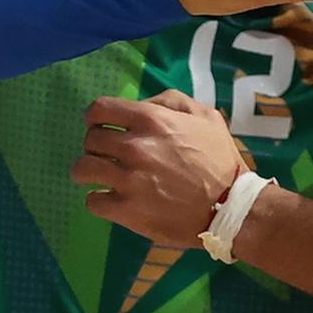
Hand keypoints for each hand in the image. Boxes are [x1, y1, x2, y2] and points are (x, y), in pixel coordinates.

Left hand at [72, 88, 243, 245]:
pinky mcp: (127, 211)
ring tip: (100, 178)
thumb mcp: (206, 116)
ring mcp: (128, 181)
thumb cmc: (220, 160)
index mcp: (151, 120)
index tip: (100, 127)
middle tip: (108, 156)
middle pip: (89, 140)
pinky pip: (92, 202)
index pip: (99, 110)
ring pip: (82, 170)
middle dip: (95, 146)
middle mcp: (135, 147)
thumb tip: (143, 103)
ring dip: (88, 172)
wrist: (231, 208)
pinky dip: (98, 201)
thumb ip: (172, 101)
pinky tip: (110, 200)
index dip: (94, 118)